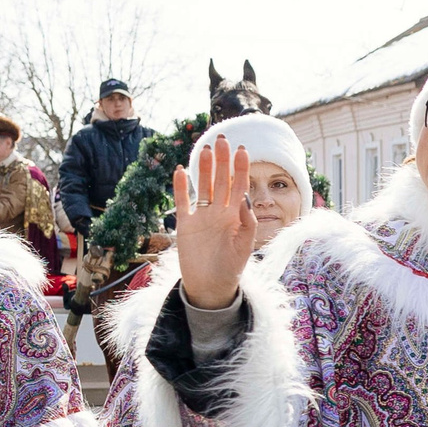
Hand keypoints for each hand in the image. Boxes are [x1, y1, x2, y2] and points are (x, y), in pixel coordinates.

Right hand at [173, 143, 253, 310]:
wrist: (210, 287)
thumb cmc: (231, 268)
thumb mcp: (244, 247)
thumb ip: (247, 223)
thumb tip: (245, 199)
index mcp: (235, 216)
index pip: (239, 186)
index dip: (240, 169)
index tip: (243, 149)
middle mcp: (219, 212)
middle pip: (221, 181)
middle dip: (223, 161)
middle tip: (223, 139)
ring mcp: (202, 217)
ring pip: (203, 187)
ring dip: (204, 169)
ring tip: (206, 149)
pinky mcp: (185, 225)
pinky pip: (183, 202)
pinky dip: (181, 187)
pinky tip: (180, 170)